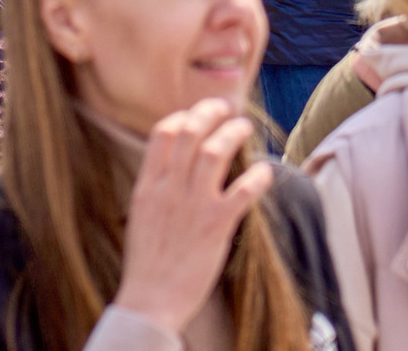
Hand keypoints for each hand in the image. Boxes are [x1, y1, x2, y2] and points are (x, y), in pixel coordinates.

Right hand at [109, 100, 274, 334]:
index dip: (183, 116)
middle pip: (190, 132)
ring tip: (245, 128)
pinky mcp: (216, 226)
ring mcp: (193, 205)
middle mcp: (170, 188)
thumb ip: (156, 188)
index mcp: (149, 185)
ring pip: (216, 151)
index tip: (196, 115)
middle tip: (226, 108)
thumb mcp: (141, 214)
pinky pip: (243, 191)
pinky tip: (266, 172)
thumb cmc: (146, 263)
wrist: (150, 299)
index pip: (162, 133)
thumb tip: (172, 169)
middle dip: (210, 112)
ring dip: (234, 133)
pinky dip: (258, 176)